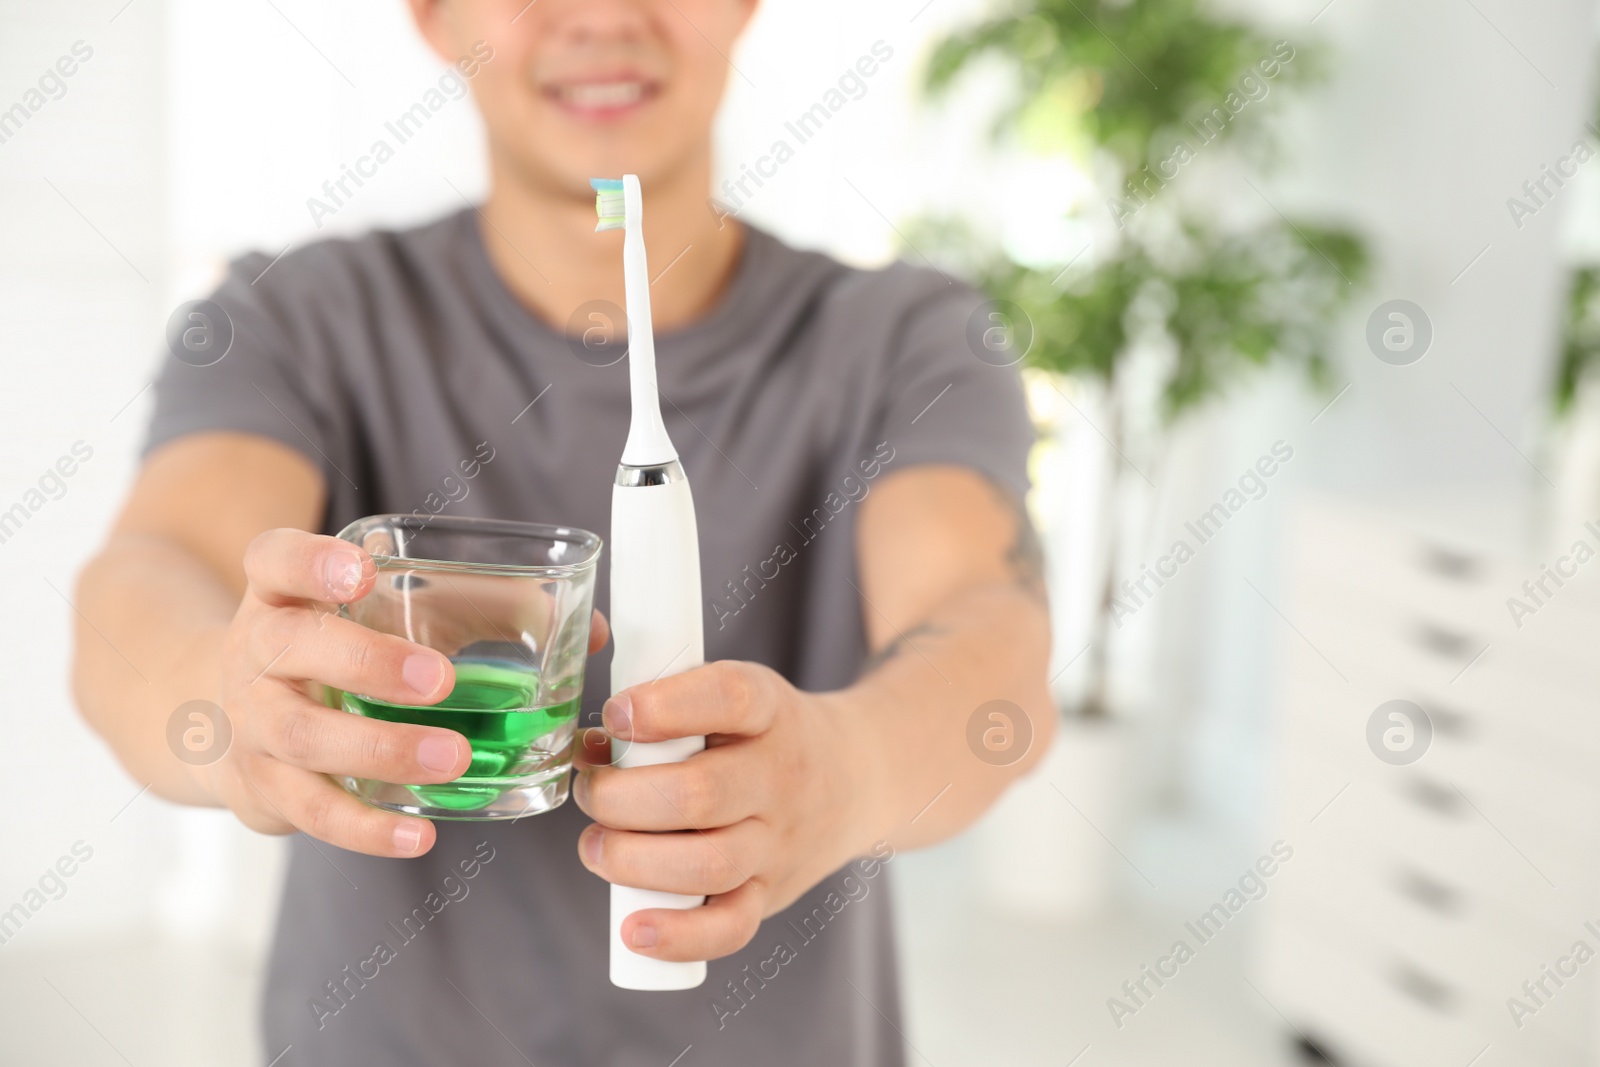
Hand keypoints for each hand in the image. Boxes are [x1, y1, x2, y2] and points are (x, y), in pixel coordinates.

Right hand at [200, 528, 607, 857]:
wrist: (234, 718)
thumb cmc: (343, 652)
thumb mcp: (390, 615)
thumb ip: (483, 611)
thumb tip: (589, 630)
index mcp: (284, 592)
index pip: (275, 558)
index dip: (311, 561)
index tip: (362, 570)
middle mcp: (256, 650)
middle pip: (291, 645)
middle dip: (368, 663)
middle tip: (440, 680)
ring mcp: (253, 722)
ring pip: (303, 736)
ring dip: (382, 750)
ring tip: (454, 757)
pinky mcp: (264, 786)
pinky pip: (313, 811)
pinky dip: (368, 829)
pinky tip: (421, 834)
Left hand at [571, 661, 876, 961]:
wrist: (855, 778)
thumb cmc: (765, 735)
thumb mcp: (735, 699)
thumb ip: (666, 710)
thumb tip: (590, 748)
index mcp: (770, 710)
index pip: (728, 697)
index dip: (663, 707)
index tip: (616, 714)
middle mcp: (781, 776)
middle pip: (701, 794)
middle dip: (621, 798)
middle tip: (591, 792)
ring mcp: (779, 841)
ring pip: (709, 865)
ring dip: (633, 862)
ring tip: (597, 847)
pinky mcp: (770, 892)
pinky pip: (731, 927)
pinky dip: (679, 936)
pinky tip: (634, 929)